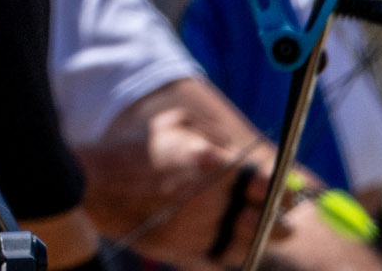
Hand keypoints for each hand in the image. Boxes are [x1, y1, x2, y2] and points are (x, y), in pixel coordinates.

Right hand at [85, 86, 275, 268]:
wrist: (95, 184)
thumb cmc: (135, 150)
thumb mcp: (174, 123)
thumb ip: (215, 133)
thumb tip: (244, 150)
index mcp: (213, 163)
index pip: (269, 184)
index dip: (282, 191)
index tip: (285, 195)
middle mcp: (213, 199)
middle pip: (268, 221)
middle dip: (280, 223)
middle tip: (283, 223)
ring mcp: (201, 229)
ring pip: (252, 246)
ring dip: (260, 242)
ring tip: (260, 237)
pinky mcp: (187, 252)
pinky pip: (224, 262)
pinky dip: (231, 258)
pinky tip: (231, 249)